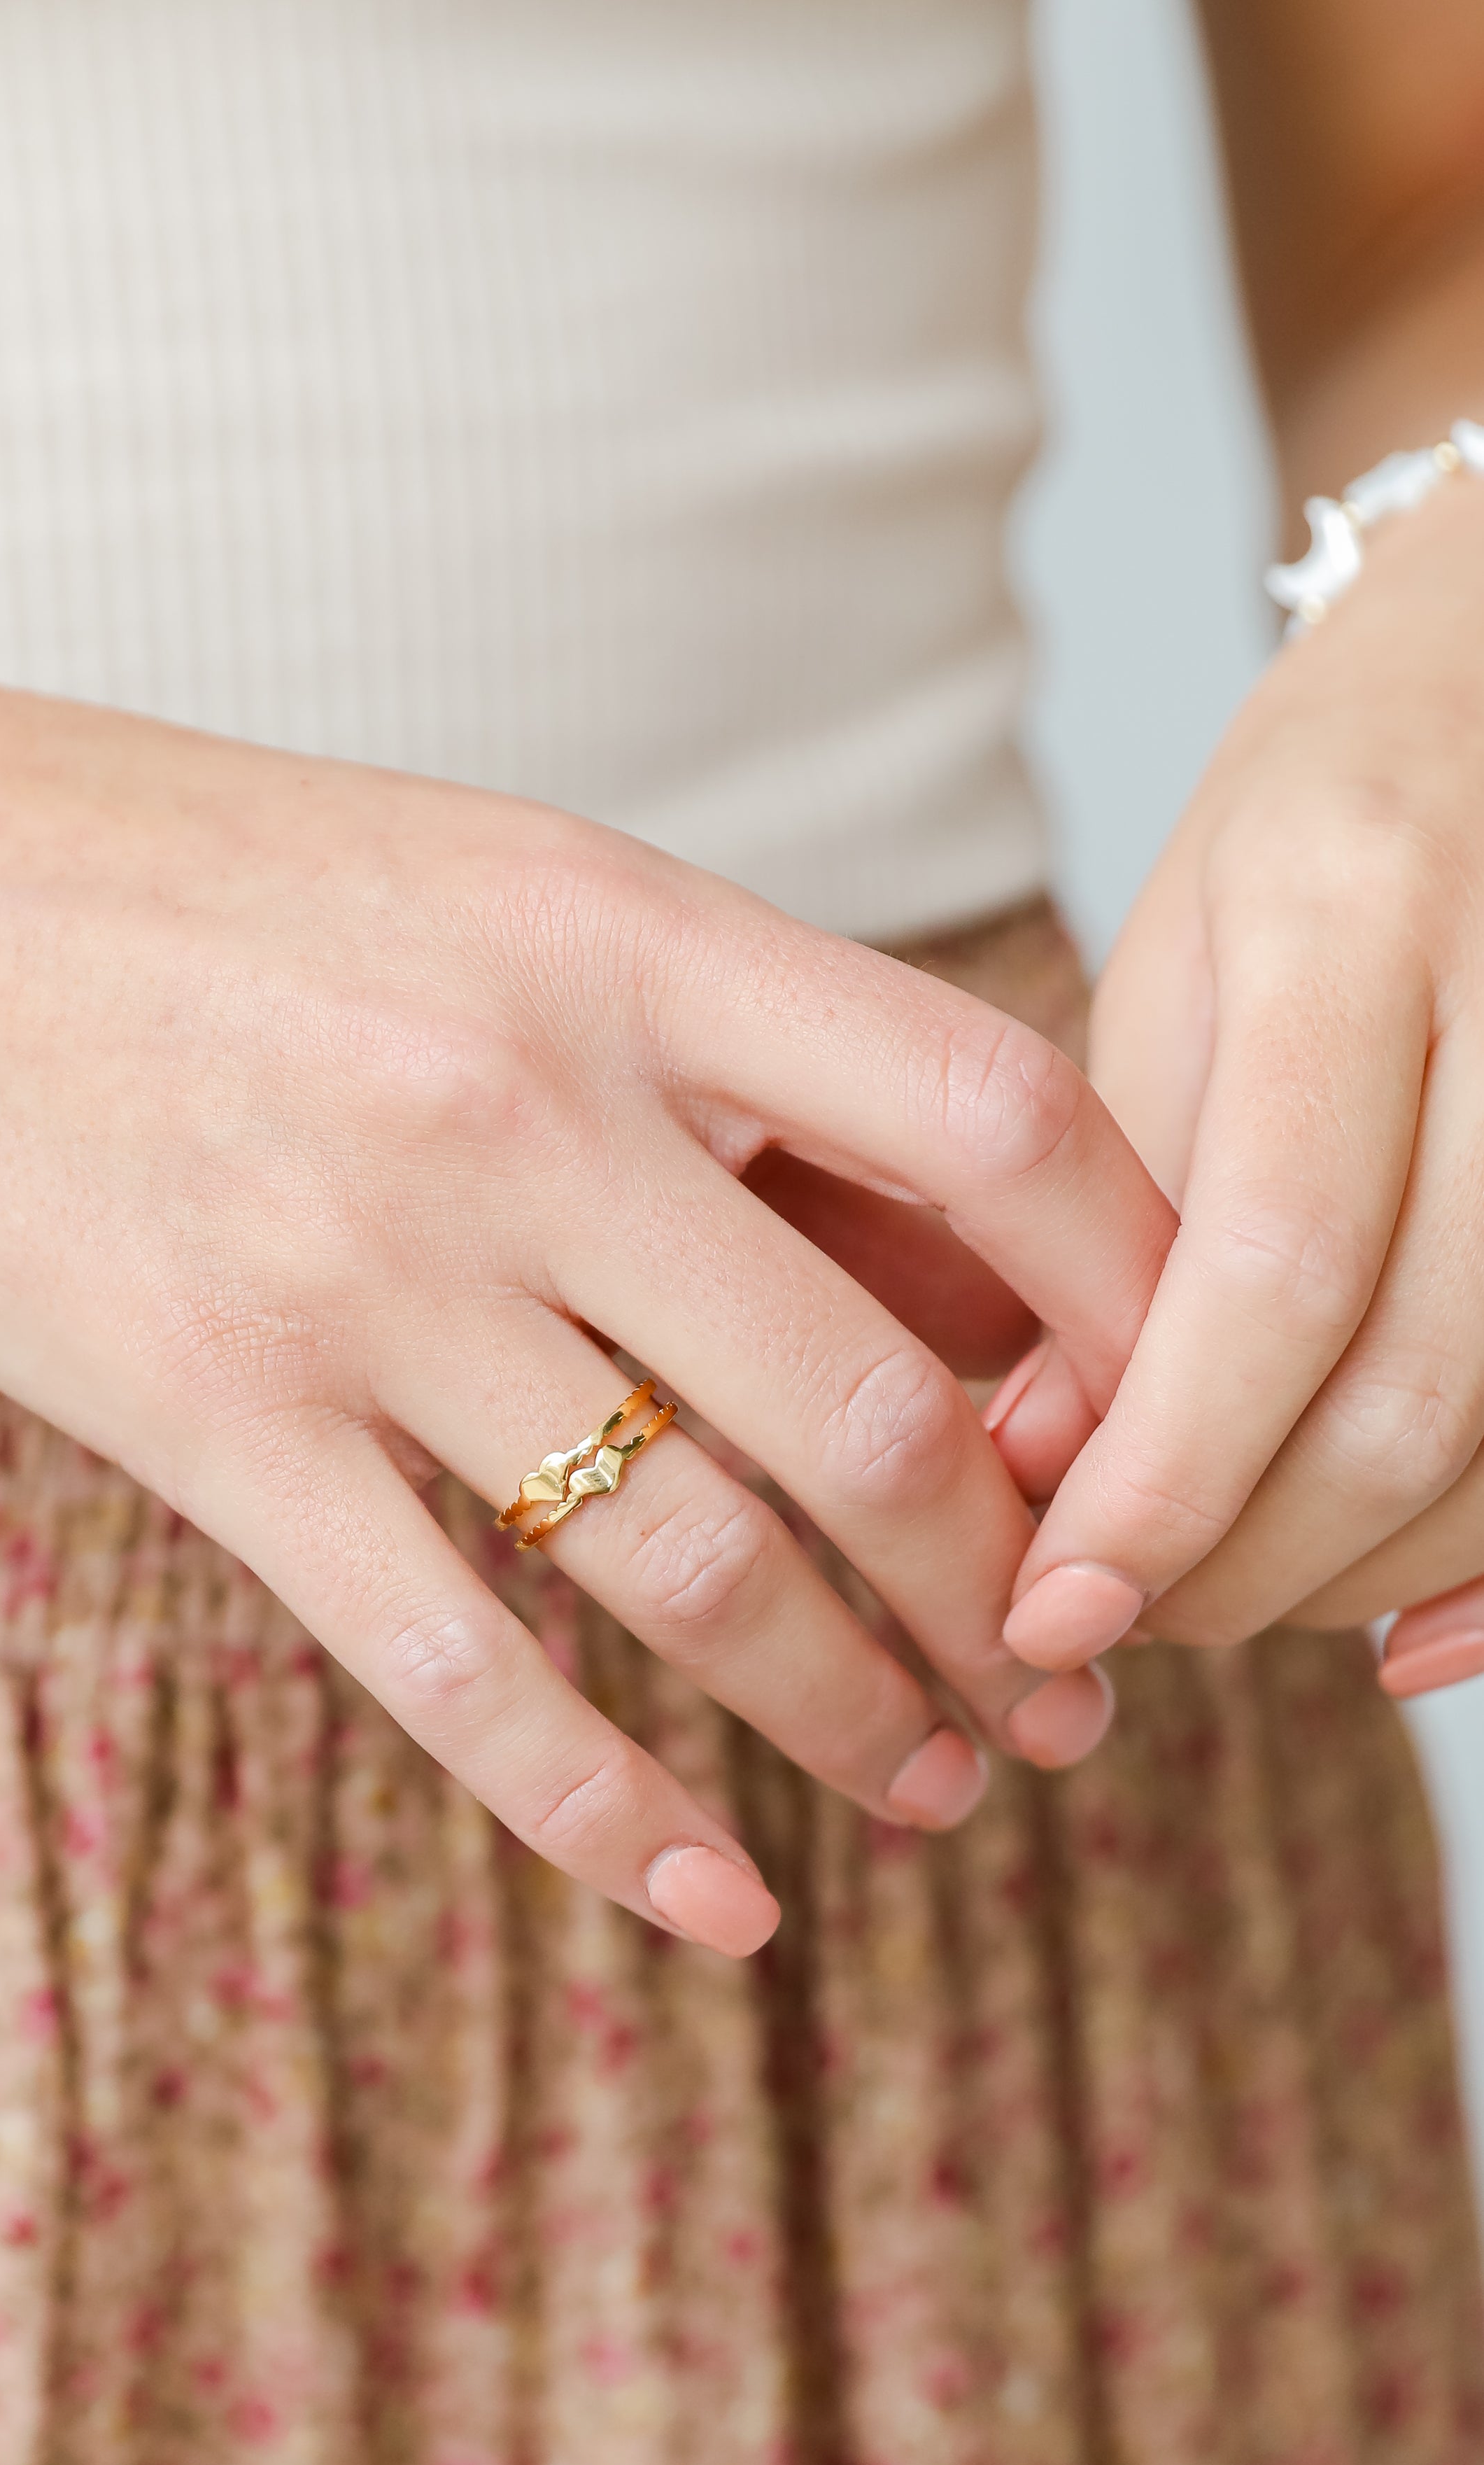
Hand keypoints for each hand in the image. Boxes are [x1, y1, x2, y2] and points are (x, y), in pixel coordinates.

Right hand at [0, 625, 1176, 1954]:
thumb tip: (934, 1256)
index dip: (1130, 1290)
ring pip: (688, 1562)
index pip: (988, 1116)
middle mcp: (510, 1104)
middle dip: (1009, 1582)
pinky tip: (719, 1903)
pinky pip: (458, 1668)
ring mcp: (354, 1273)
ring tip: (933, 1785)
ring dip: (849, 1708)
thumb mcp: (493, 887)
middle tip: (1068, 1678)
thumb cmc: (203, 884)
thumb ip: (705, 1051)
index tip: (1162, 1416)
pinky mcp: (209, 1418)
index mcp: (613, 932)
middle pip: (866, 1402)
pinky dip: (613, 1818)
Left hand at [987, 473, 1483, 1683]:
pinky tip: (1399, 1632)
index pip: (1275, 1262)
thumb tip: (1045, 1469)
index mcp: (1357, 906)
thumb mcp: (1179, 967)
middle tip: (1116, 1622)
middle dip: (1249, 1558)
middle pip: (1419, 1382)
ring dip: (1358, 1574)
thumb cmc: (1325, 832)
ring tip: (1219, 1599)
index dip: (1164, 1474)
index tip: (1051, 1607)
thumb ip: (1117, 1210)